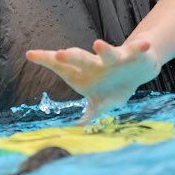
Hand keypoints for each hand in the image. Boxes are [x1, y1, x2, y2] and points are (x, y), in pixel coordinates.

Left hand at [26, 39, 160, 123]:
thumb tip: (76, 131)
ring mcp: (114, 57)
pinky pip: (136, 50)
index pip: (62, 67)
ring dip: (103, 49)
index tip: (30, 54)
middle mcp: (96, 63)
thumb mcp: (99, 102)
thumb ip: (89, 114)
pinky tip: (145, 44)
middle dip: (70, 57)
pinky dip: (140, 47)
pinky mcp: (132, 54)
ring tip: (97, 44)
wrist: (137, 68)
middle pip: (80, 59)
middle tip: (59, 54)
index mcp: (84, 74)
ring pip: (107, 52)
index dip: (46, 60)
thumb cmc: (112, 85)